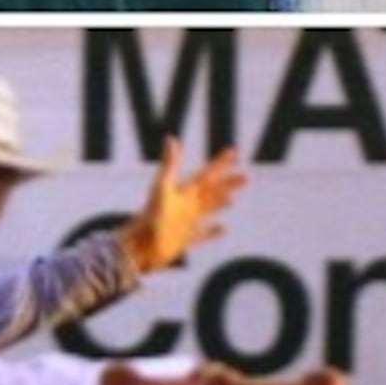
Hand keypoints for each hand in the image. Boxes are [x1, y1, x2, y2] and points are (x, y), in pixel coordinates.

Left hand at [122, 143, 246, 274]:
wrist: (139, 247)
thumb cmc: (150, 217)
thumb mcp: (163, 188)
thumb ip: (169, 165)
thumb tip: (171, 137)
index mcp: (182, 192)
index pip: (206, 174)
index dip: (221, 162)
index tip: (235, 151)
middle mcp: (184, 205)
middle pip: (210, 191)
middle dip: (228, 184)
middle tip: (247, 177)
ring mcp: (184, 222)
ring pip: (207, 210)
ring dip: (220, 203)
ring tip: (233, 199)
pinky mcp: (183, 239)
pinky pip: (201, 235)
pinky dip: (213, 232)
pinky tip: (224, 229)